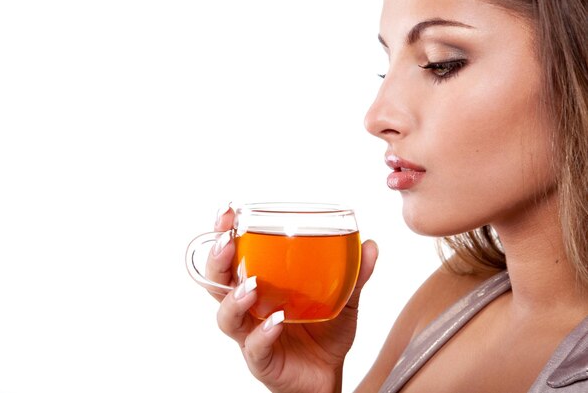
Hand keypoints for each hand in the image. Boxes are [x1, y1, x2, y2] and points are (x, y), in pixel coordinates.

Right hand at [205, 205, 378, 392]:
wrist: (328, 376)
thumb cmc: (325, 334)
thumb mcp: (343, 299)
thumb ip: (354, 274)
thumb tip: (371, 246)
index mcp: (260, 285)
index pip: (232, 256)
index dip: (223, 234)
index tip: (227, 212)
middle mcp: (249, 308)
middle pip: (217, 282)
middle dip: (217, 260)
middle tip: (227, 243)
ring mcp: (251, 335)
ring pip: (226, 316)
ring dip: (235, 298)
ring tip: (250, 285)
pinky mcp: (262, 361)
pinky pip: (254, 347)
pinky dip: (263, 333)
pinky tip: (275, 321)